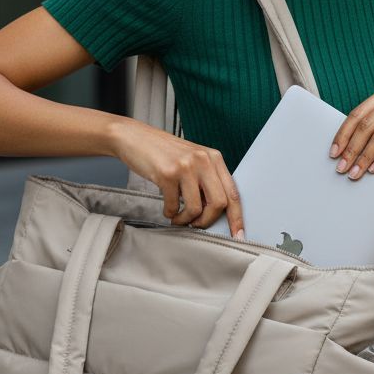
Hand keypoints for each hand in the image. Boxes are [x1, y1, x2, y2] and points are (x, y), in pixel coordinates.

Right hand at [109, 117, 244, 236]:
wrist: (134, 137)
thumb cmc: (164, 153)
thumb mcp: (192, 160)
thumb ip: (207, 180)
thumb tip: (215, 211)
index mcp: (214, 158)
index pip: (233, 193)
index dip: (237, 217)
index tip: (239, 236)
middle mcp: (203, 160)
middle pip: (219, 203)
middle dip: (207, 221)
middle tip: (196, 224)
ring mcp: (186, 166)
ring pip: (196, 208)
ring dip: (185, 220)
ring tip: (177, 218)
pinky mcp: (167, 174)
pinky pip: (174, 206)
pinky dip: (170, 213)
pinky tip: (167, 209)